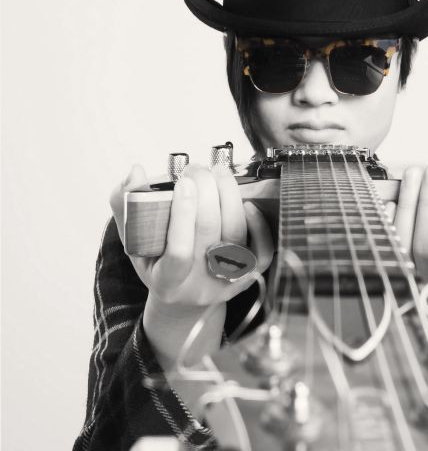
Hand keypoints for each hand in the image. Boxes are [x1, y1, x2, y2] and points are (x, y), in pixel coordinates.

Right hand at [109, 163, 273, 309]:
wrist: (184, 297)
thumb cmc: (158, 262)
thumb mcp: (134, 241)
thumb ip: (127, 205)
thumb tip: (135, 172)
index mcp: (166, 282)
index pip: (178, 252)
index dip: (183, 215)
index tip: (183, 182)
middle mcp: (198, 286)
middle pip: (209, 234)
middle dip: (206, 192)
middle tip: (197, 169)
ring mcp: (226, 282)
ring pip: (235, 235)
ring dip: (230, 196)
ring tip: (218, 173)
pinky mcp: (248, 276)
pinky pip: (261, 251)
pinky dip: (258, 225)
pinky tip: (247, 203)